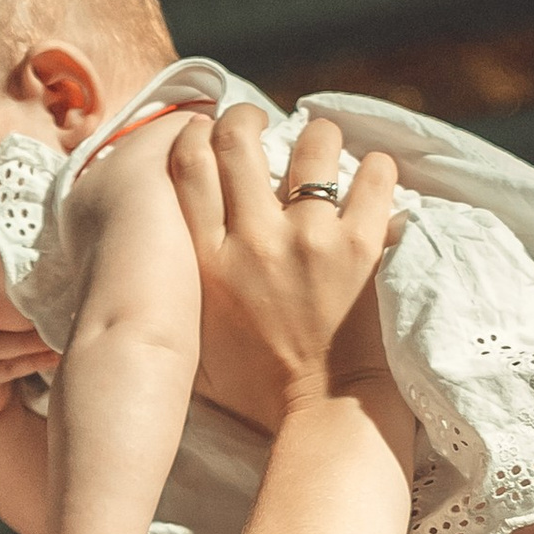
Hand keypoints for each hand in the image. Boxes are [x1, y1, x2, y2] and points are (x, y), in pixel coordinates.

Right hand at [172, 109, 398, 432]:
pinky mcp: (361, 248)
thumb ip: (181, 297)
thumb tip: (157, 275)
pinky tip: (374, 177)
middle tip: (261, 122)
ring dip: (318, 138)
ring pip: (312, 145)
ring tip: (324, 148)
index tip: (208, 130)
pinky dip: (376, 170)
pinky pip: (374, 178)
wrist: (326, 414)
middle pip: (237, 139)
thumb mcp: (196, 342)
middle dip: (247, 118)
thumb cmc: (259, 390)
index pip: (188, 165)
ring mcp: (308, 239)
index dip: (196, 133)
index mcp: (207, 260)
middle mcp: (251, 239)